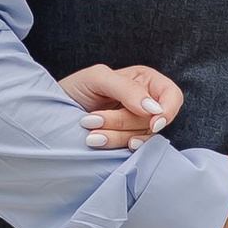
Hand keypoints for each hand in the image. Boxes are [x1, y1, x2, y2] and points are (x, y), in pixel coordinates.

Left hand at [58, 62, 184, 150]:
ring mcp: (136, 124)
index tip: (153, 124)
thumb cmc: (75, 88)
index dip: (168, 111)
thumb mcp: (97, 78)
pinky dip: (117, 146)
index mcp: (144, 81)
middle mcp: (145, 102)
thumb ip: (127, 89)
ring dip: (115, 136)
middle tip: (93, 120)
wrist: (54, 112)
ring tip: (90, 134)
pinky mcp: (126, 140)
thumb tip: (154, 110)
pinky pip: (132, 148)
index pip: (172, 96)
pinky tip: (102, 143)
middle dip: (123, 122)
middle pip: (154, 120)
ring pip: (142, 136)